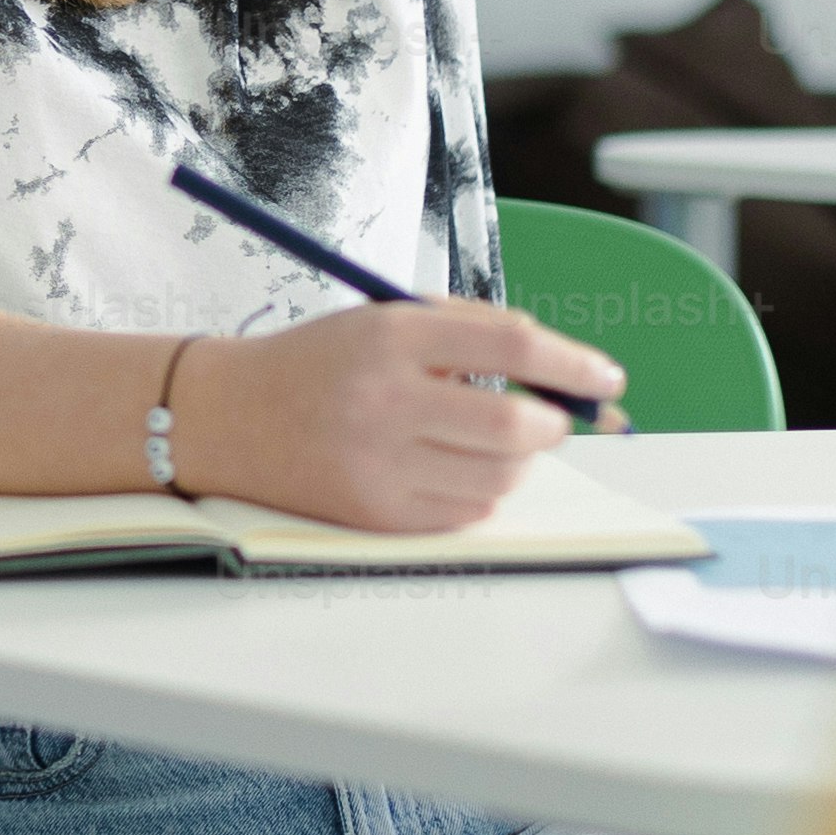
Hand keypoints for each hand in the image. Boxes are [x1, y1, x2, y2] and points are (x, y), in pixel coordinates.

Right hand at [167, 301, 623, 535]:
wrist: (228, 417)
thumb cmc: (322, 362)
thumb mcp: (386, 320)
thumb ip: (470, 332)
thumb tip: (562, 367)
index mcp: (392, 335)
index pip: (513, 344)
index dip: (573, 363)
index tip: (607, 378)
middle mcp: (385, 399)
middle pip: (517, 423)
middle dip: (552, 423)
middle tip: (551, 419)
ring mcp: (378, 464)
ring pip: (500, 478)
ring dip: (518, 462)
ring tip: (493, 442)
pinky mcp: (374, 514)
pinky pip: (466, 514)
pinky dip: (479, 493)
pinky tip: (451, 469)